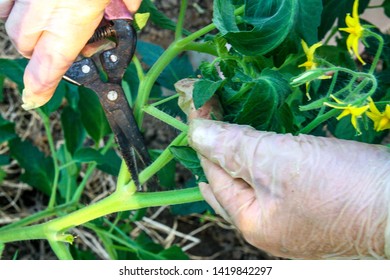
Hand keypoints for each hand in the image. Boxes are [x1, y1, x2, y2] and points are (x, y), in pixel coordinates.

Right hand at [1, 0, 141, 109]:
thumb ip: (125, 5)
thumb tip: (124, 12)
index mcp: (73, 15)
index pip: (51, 64)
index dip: (41, 87)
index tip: (34, 100)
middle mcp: (40, 7)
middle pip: (27, 46)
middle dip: (42, 52)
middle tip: (66, 42)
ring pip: (10, 23)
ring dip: (27, 30)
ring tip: (49, 20)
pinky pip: (2, 4)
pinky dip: (12, 9)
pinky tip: (31, 6)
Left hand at [175, 79, 389, 258]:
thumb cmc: (339, 186)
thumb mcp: (278, 162)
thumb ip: (233, 148)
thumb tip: (195, 133)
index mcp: (250, 221)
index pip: (214, 171)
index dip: (204, 134)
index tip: (202, 100)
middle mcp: (267, 225)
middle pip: (231, 181)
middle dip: (218, 147)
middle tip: (211, 116)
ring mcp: (290, 217)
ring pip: (254, 179)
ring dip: (243, 151)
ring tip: (230, 128)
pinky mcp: (311, 204)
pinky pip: (276, 179)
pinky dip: (267, 158)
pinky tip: (264, 144)